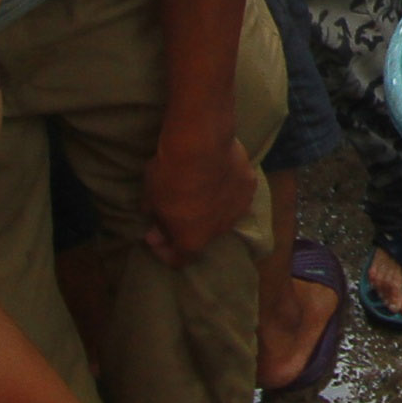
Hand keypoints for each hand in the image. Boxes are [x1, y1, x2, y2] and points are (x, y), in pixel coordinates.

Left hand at [141, 125, 252, 266]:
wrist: (201, 143)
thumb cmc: (170, 175)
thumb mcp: (151, 197)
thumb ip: (156, 218)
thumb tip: (156, 230)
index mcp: (193, 239)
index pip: (179, 259)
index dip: (164, 251)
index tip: (154, 237)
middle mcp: (221, 230)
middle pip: (203, 235)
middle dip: (189, 226)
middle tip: (177, 209)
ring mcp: (239, 207)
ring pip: (224, 213)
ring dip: (211, 207)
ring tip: (201, 188)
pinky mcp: (250, 184)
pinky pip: (236, 191)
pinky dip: (226, 187)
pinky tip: (217, 172)